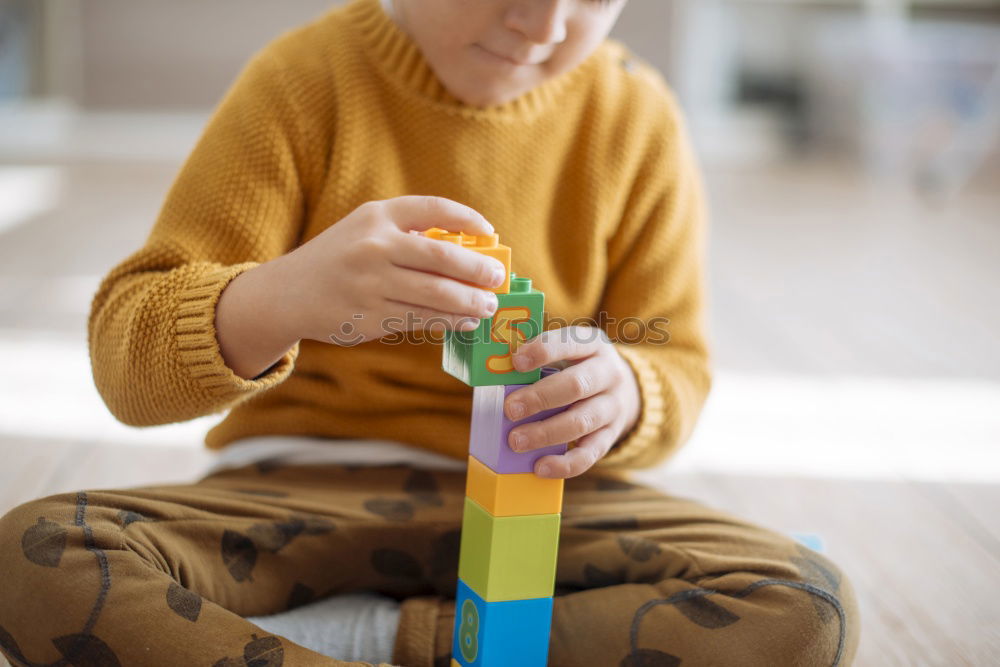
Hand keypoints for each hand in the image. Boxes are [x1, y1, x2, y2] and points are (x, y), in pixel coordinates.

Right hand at [278, 196, 505, 343]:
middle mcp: (373, 247)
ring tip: (487, 306)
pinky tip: (463, 322)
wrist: (287, 293)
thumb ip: (409, 233)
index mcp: (376, 216)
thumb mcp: (365, 229)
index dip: (468, 219)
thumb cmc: (340, 257)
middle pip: (443, 258)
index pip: (433, 209)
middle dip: (478, 270)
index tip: (490, 232)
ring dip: (469, 302)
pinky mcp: (368, 318)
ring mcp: (370, 285)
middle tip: (497, 278)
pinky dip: (448, 321)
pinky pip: (419, 320)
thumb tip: (471, 252)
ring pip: (435, 295)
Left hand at [504, 326, 640, 477]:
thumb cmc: (578, 367)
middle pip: (576, 385)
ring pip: (582, 421)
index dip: (543, 351)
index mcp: (592, 345)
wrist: (624, 389)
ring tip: (515, 441)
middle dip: (540, 398)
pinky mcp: (611, 436)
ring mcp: (613, 407)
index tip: (516, 361)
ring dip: (545, 433)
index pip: (570, 343)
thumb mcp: (567, 353)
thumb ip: (539, 361)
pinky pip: (590, 454)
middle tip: (510, 410)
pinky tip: (540, 467)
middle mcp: (608, 374)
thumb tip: (495, 373)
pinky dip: (564, 464)